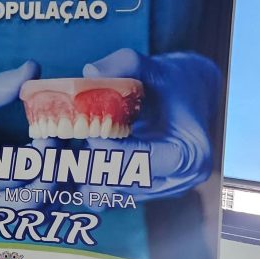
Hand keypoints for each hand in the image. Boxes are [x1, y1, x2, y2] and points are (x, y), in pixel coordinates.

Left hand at [83, 48, 220, 199]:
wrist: (188, 98)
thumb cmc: (171, 82)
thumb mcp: (152, 66)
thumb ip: (124, 64)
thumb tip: (90, 71)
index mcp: (189, 154)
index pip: (142, 161)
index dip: (111, 150)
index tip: (88, 131)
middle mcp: (179, 180)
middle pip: (122, 183)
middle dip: (92, 161)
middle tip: (70, 137)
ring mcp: (161, 191)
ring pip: (109, 193)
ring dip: (86, 171)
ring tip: (72, 144)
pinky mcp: (143, 193)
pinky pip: (107, 193)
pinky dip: (89, 177)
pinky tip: (78, 156)